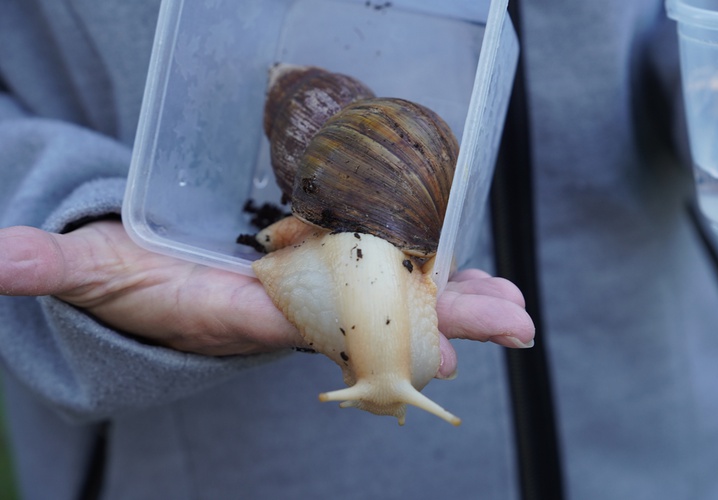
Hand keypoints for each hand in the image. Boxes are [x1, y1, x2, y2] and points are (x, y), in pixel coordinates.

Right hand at [0, 221, 533, 376]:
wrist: (154, 286)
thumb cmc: (132, 281)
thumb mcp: (97, 272)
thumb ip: (53, 267)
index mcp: (247, 309)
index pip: (321, 322)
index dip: (375, 328)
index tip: (440, 342)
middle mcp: (294, 308)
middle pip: (380, 317)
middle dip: (446, 320)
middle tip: (514, 320)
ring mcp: (315, 293)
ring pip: (395, 300)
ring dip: (456, 299)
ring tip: (516, 304)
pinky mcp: (322, 273)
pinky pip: (385, 278)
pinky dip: (430, 278)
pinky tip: (472, 274)